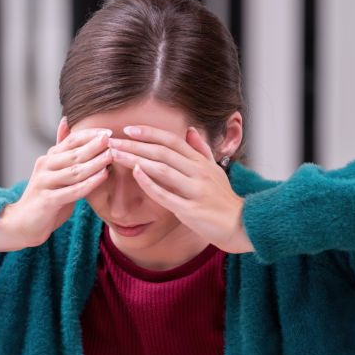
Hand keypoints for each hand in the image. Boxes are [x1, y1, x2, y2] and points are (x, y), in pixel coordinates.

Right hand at [0, 123, 113, 251]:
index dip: (89, 135)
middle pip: (73, 153)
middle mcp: (45, 167)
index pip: (70, 141)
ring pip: (74, 171)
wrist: (23, 223)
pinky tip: (102, 176)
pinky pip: (72, 190)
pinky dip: (89, 183)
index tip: (108, 132)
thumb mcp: (53, 170)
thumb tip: (65, 121)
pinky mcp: (47, 200)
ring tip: (111, 155)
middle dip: (94, 145)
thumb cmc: (44, 197)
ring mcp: (44, 183)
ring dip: (95, 163)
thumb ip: (61, 150)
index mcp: (48, 158)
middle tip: (111, 138)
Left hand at [107, 125, 253, 253]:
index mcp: (201, 162)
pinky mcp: (190, 209)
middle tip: (112, 142)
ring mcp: (195, 190)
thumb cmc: (224, 200)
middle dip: (134, 145)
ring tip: (116, 155)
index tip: (128, 129)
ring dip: (136, 159)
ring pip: (161, 169)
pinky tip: (136, 173)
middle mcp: (198, 172)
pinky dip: (150, 183)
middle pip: (162, 152)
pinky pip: (166, 194)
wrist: (241, 225)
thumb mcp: (215, 170)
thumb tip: (190, 130)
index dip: (149, 133)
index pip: (172, 141)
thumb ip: (201, 150)